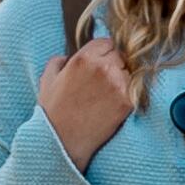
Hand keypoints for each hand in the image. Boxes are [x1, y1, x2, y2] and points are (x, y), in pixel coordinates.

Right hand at [38, 38, 139, 167]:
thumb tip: (67, 57)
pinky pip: (136, 90)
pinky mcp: (128, 102)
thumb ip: (58, 61)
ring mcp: (118, 85)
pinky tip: (114, 104)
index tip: (101, 64)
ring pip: (131, 71)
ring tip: (108, 95)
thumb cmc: (53, 112)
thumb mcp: (47, 80)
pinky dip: (129, 95)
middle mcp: (103, 68)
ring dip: (124, 79)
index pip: (107, 42)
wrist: (62, 142)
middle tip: (104, 82)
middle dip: (115, 65)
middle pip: (121, 56)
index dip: (103, 53)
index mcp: (84, 58)